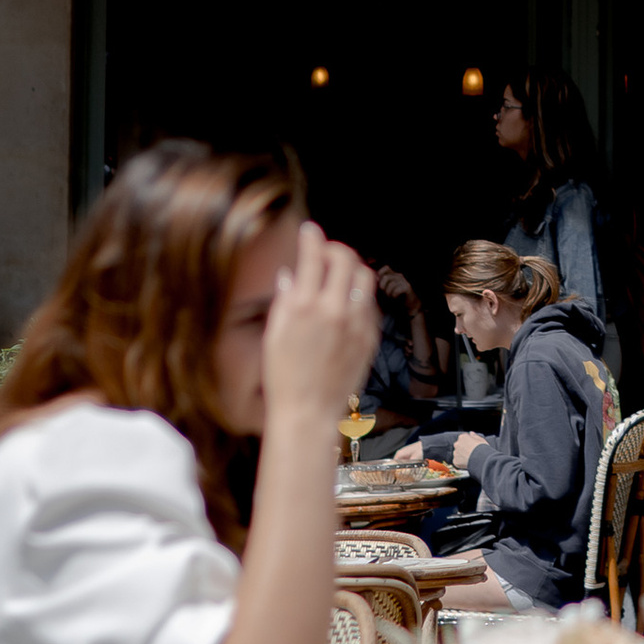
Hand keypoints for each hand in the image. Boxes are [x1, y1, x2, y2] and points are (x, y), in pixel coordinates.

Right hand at [261, 223, 382, 434]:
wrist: (308, 412)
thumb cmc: (283, 377)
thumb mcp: (273, 333)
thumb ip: (284, 299)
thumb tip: (290, 274)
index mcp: (304, 305)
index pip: (313, 254)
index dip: (311, 237)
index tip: (309, 230)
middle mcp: (334, 309)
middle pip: (345, 258)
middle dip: (334, 248)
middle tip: (325, 252)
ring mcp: (356, 323)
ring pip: (364, 276)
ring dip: (351, 268)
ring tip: (339, 274)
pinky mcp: (369, 336)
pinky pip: (370, 303)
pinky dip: (359, 293)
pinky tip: (347, 300)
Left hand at [377, 264, 414, 308]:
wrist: (408, 306)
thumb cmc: (395, 298)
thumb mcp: (385, 291)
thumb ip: (380, 285)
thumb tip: (376, 279)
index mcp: (393, 275)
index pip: (386, 268)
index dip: (380, 274)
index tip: (380, 284)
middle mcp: (399, 276)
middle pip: (386, 277)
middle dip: (382, 287)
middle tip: (384, 294)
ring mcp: (404, 281)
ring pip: (391, 284)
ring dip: (388, 293)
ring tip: (390, 297)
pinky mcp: (407, 287)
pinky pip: (396, 289)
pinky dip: (394, 295)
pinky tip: (395, 297)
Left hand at [450, 430, 488, 467]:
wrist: (481, 459)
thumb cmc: (482, 448)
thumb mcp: (481, 439)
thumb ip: (474, 435)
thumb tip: (471, 433)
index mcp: (462, 437)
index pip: (462, 438)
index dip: (468, 442)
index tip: (471, 446)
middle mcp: (457, 444)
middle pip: (458, 445)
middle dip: (462, 448)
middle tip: (470, 452)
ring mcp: (456, 453)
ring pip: (457, 454)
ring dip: (461, 455)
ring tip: (469, 458)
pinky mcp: (455, 461)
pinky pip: (457, 461)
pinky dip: (460, 463)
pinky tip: (467, 463)